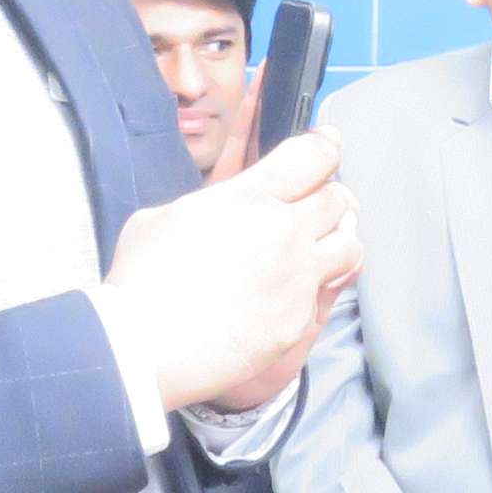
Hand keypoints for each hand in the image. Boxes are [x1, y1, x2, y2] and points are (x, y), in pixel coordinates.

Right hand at [102, 133, 360, 414]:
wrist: (147, 347)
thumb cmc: (142, 282)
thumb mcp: (161, 216)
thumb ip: (208, 203)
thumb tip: (225, 204)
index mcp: (247, 198)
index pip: (311, 157)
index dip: (324, 147)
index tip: (326, 145)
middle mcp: (282, 231)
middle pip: (337, 199)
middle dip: (329, 197)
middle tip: (316, 204)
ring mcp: (296, 276)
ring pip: (349, 245)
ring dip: (337, 240)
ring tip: (319, 247)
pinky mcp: (300, 317)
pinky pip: (328, 291)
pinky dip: (317, 285)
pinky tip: (292, 291)